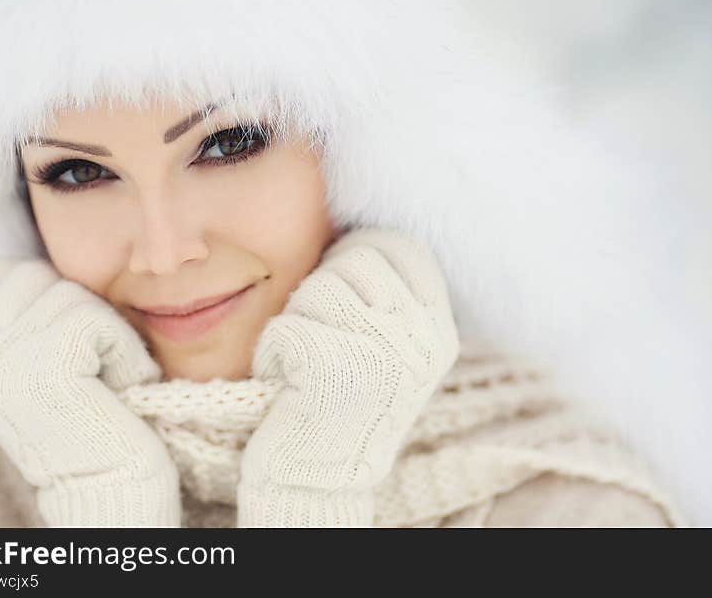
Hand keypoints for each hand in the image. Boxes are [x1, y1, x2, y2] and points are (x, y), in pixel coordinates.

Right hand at [0, 258, 180, 526]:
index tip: (74, 352)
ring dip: (106, 331)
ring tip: (105, 380)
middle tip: (93, 364)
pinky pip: (95, 317)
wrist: (109, 488)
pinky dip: (122, 347)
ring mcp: (1, 362)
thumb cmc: (96, 419)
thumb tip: (52, 264)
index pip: (9, 273)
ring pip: (70, 292)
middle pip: (37, 273)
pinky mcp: (42, 367)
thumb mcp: (45, 363)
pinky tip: (120, 387)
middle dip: (79, 309)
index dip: (56, 299)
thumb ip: (32, 318)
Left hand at [238, 227, 459, 525]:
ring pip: (318, 288)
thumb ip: (388, 295)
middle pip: (356, 258)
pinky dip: (273, 351)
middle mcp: (422, 340)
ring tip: (305, 361)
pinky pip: (288, 325)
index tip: (342, 289)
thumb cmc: (342, 404)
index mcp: (438, 330)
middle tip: (320, 334)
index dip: (361, 253)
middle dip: (323, 288)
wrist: (321, 481)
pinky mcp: (338, 370)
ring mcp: (385, 354)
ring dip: (296, 319)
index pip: (402, 246)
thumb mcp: (391, 348)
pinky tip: (287, 381)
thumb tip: (353, 229)